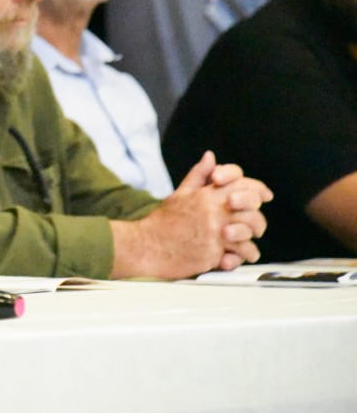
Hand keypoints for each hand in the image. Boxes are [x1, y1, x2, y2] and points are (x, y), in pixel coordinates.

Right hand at [110, 151, 272, 278]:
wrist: (147, 246)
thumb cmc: (163, 223)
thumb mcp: (180, 194)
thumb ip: (199, 175)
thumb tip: (210, 157)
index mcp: (205, 194)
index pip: (241, 183)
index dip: (257, 189)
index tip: (264, 196)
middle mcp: (212, 210)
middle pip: (251, 207)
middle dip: (257, 216)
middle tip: (254, 225)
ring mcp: (215, 231)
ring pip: (251, 230)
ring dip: (253, 237)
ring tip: (246, 243)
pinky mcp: (215, 251)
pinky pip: (243, 251)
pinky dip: (245, 254)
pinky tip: (238, 255)